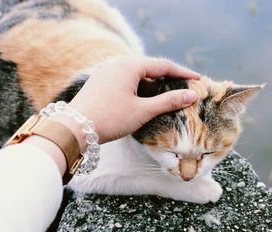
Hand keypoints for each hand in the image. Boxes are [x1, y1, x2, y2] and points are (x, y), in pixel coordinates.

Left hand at [68, 57, 199, 143]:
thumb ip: (168, 101)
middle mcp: (117, 63)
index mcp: (129, 65)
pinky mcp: (100, 82)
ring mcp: (106, 72)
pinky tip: (143, 98)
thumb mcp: (143, 110)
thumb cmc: (111, 118)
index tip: (198, 78)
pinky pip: (125, 80)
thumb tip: (191, 95)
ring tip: (167, 93)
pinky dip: (139, 87)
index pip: (163, 65)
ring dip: (153, 83)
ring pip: (137, 74)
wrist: (74, 128)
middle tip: (184, 86)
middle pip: (150, 67)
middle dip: (168, 77)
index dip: (183, 72)